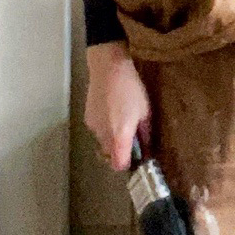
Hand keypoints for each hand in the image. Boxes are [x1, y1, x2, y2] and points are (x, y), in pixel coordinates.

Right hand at [84, 40, 150, 171]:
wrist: (108, 69)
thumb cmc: (131, 89)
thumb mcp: (145, 112)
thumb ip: (145, 135)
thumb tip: (146, 150)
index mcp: (119, 136)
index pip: (118, 165)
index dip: (127, 165)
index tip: (135, 157)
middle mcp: (103, 136)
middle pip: (109, 155)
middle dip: (120, 151)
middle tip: (131, 137)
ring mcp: (93, 127)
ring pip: (102, 143)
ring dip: (112, 138)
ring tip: (121, 119)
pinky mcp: (87, 118)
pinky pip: (97, 130)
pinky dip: (104, 127)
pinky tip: (111, 111)